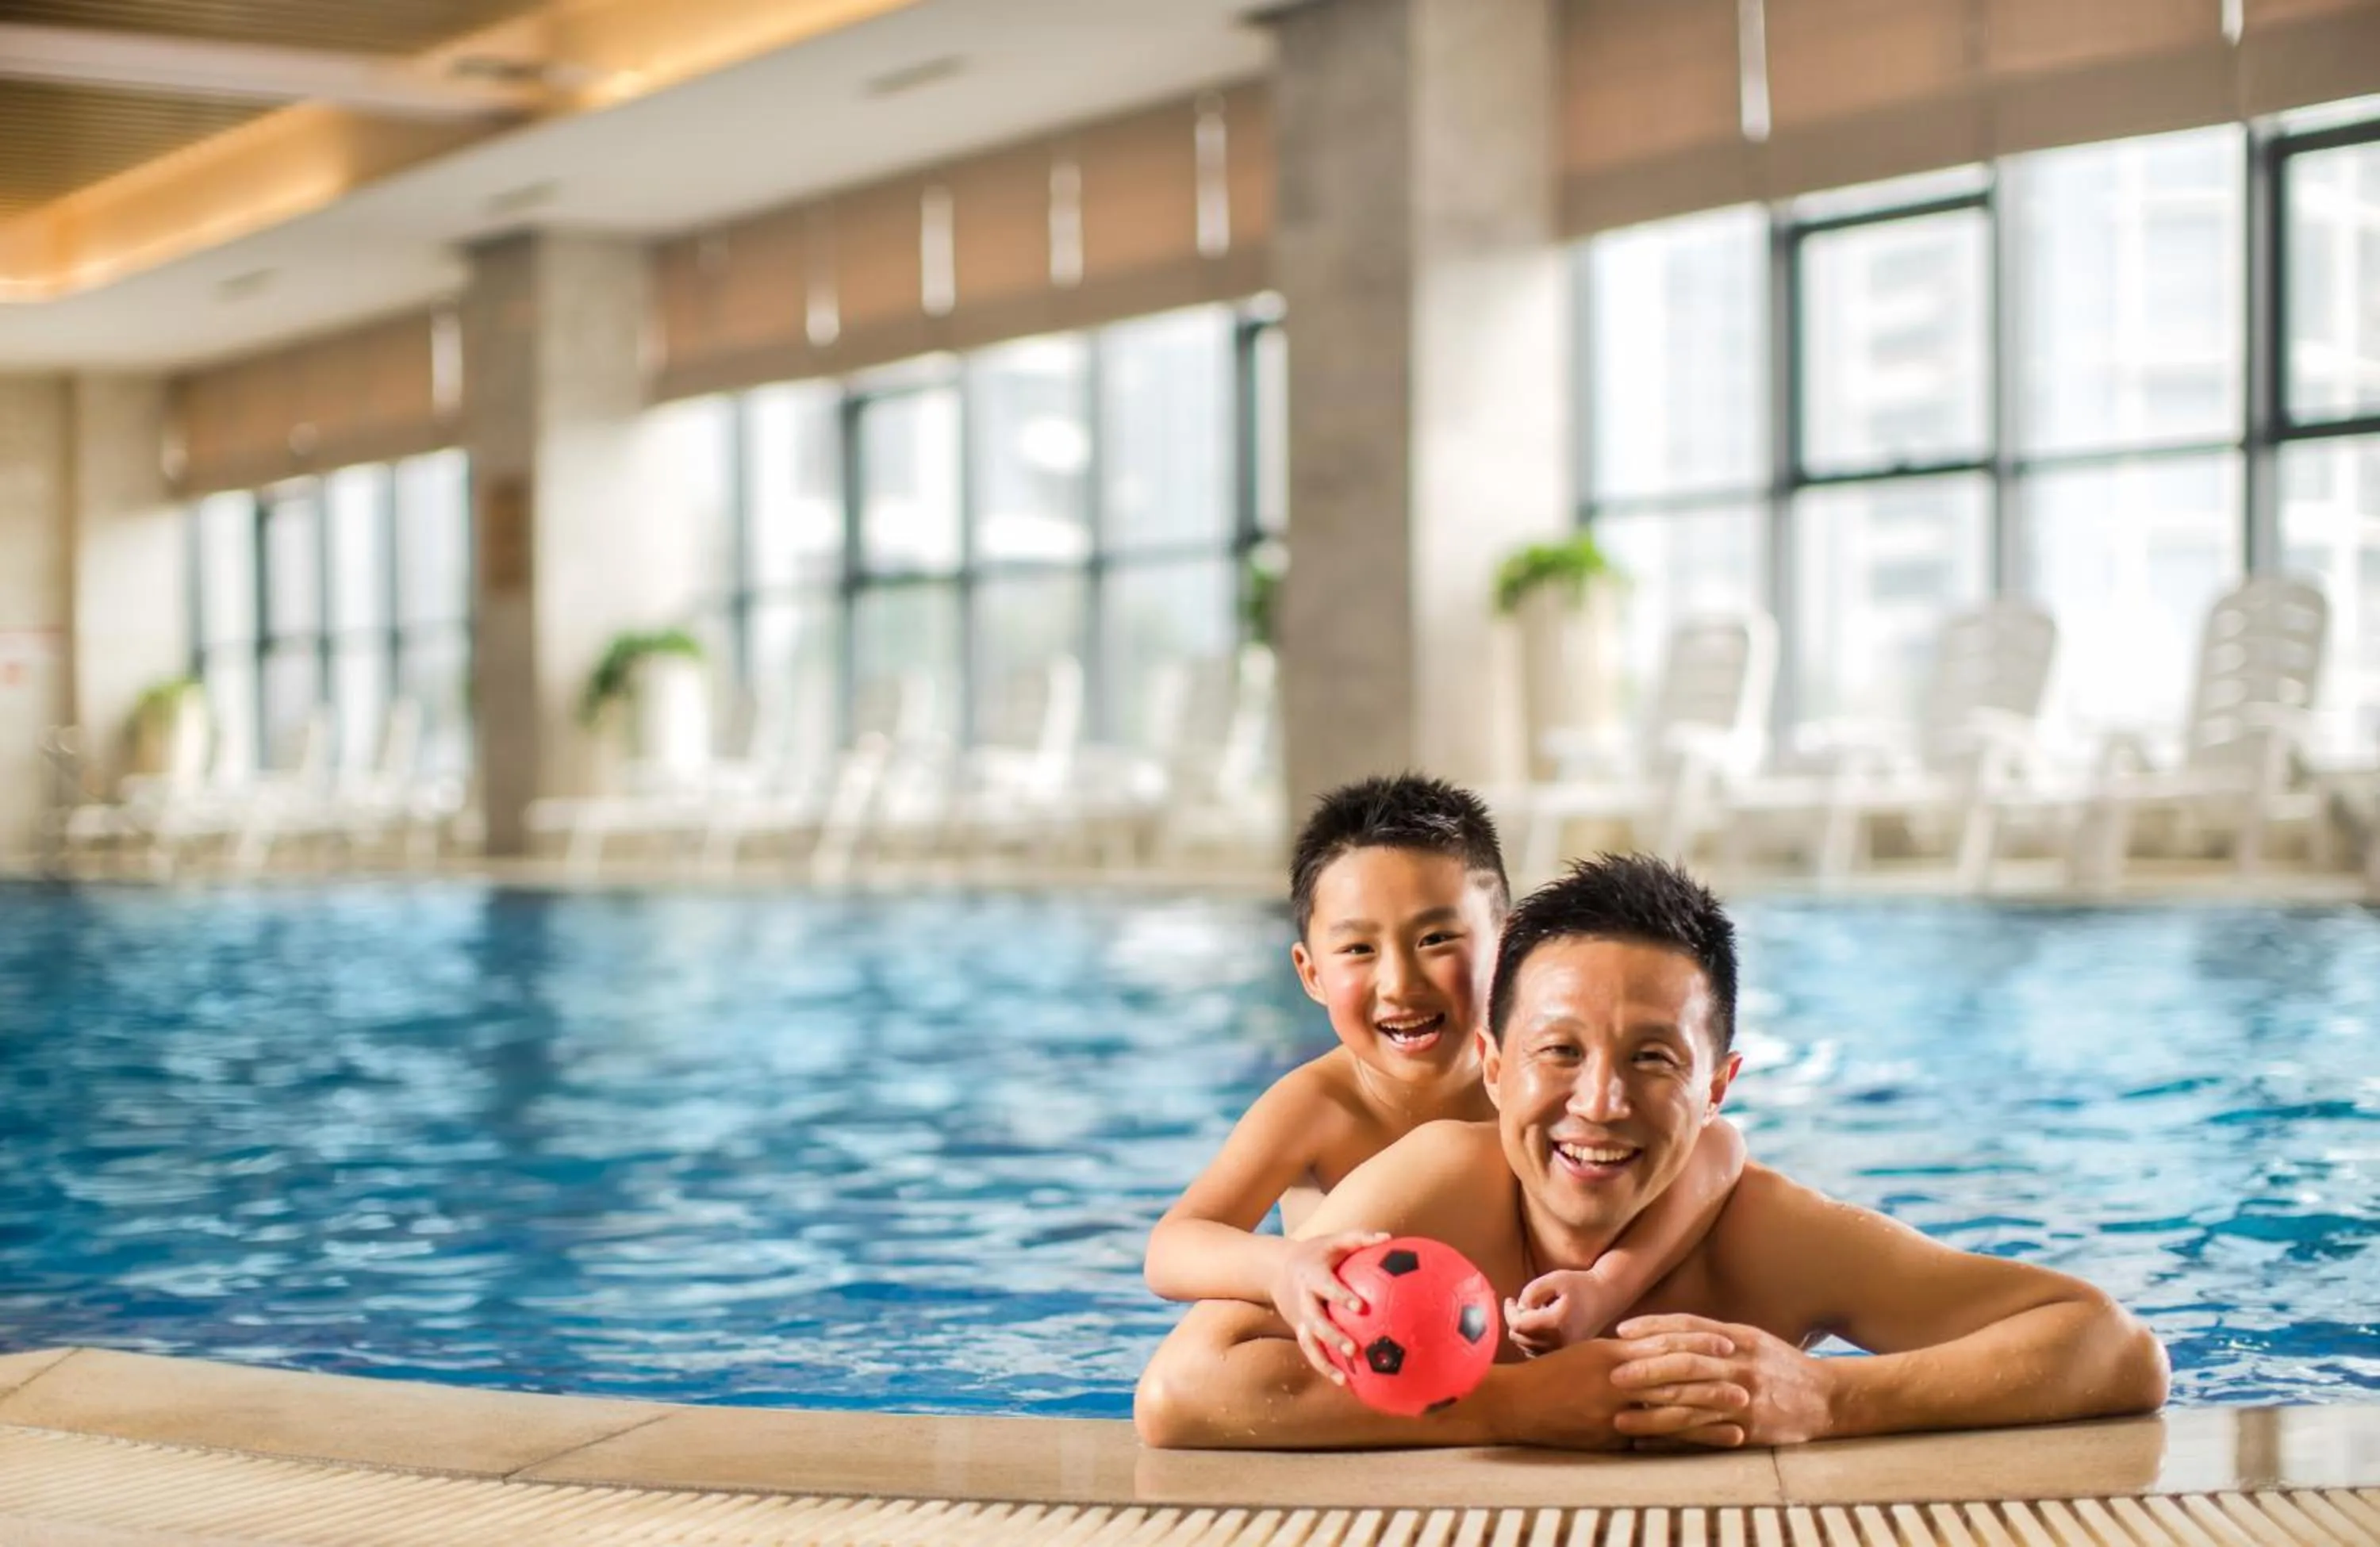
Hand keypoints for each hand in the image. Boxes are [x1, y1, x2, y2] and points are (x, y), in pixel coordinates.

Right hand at [1270, 1231, 1389, 1385]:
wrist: (1275, 1269)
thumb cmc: (1315, 1253)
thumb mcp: (1333, 1240)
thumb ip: (1359, 1238)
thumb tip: (1389, 1237)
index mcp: (1312, 1277)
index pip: (1326, 1287)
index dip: (1341, 1296)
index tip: (1360, 1306)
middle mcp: (1304, 1301)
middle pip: (1315, 1321)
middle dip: (1332, 1336)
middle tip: (1353, 1347)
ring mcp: (1300, 1320)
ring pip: (1310, 1343)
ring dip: (1325, 1361)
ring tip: (1345, 1378)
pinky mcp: (1300, 1332)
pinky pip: (1311, 1353)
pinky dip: (1325, 1368)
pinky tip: (1347, 1383)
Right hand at [1492, 1336, 1745, 1451]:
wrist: (1516, 1403)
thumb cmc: (1550, 1375)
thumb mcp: (1587, 1355)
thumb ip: (1621, 1355)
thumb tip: (1655, 1351)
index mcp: (1613, 1353)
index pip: (1664, 1343)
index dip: (1698, 1341)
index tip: (1728, 1342)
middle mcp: (1617, 1378)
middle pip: (1675, 1375)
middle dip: (1713, 1377)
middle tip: (1747, 1379)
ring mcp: (1615, 1409)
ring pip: (1671, 1407)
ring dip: (1709, 1409)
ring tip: (1741, 1410)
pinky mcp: (1612, 1437)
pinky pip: (1656, 1438)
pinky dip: (1688, 1439)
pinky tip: (1713, 1440)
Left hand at [1505, 1268, 1604, 1356]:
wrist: (1606, 1296)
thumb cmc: (1580, 1284)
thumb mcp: (1554, 1278)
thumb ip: (1531, 1291)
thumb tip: (1519, 1308)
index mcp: (1556, 1323)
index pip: (1518, 1325)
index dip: (1509, 1312)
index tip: (1510, 1299)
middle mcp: (1560, 1342)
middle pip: (1520, 1338)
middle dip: (1515, 1320)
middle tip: (1523, 1303)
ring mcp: (1564, 1351)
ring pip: (1527, 1348)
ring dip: (1525, 1331)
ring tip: (1537, 1313)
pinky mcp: (1567, 1354)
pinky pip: (1539, 1353)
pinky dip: (1533, 1340)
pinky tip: (1540, 1325)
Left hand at [1609, 1314, 1833, 1447]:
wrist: (1827, 1398)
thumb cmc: (1781, 1366)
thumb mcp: (1752, 1340)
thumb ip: (1713, 1336)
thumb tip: (1665, 1333)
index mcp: (1737, 1337)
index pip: (1689, 1326)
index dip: (1653, 1327)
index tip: (1622, 1331)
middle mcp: (1740, 1363)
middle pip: (1686, 1362)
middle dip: (1647, 1369)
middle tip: (1613, 1374)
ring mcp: (1745, 1396)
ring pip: (1692, 1402)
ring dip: (1653, 1411)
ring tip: (1620, 1416)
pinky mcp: (1749, 1427)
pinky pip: (1706, 1432)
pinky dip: (1675, 1437)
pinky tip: (1650, 1441)